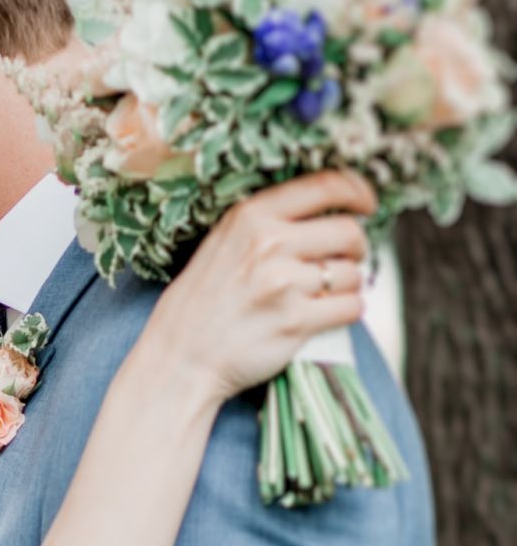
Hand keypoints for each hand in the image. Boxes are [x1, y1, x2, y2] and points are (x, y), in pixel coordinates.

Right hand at [143, 170, 376, 408]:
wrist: (179, 360)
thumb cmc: (200, 304)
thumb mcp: (221, 244)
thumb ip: (267, 223)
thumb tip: (329, 210)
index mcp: (252, 217)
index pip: (327, 185)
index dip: (358, 191)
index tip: (367, 205)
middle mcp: (270, 245)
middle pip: (349, 232)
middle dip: (355, 248)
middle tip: (342, 262)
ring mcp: (284, 284)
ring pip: (353, 273)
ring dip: (348, 285)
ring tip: (324, 295)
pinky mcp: (296, 322)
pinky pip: (351, 307)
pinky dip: (347, 311)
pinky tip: (326, 315)